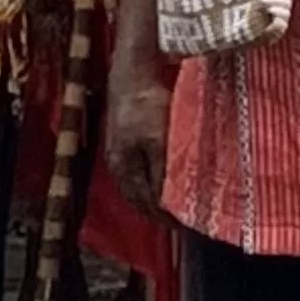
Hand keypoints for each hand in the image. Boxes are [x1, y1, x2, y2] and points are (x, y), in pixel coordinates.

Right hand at [102, 54, 169, 218]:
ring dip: (151, 198)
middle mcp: (116, 163)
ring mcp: (117, 151)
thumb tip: (166, 201)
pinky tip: (159, 179)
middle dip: (155, 212)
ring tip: (169, 207)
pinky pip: (136, 170)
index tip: (183, 227)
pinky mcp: (122, 138)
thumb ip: (162, 171)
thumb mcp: (159, 140)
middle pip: (136, 197)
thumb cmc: (147, 105)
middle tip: (178, 224)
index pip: (144, 202)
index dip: (163, 217)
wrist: (132, 73)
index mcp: (124, 167)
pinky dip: (148, 181)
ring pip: (134, 184)